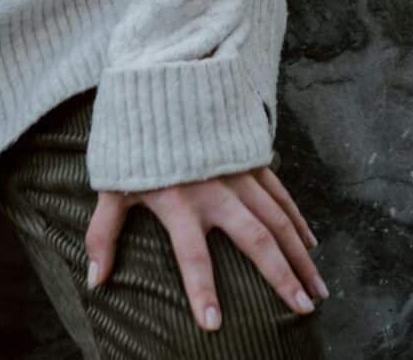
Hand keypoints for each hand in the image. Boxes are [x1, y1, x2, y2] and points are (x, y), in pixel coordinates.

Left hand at [84, 164, 326, 329]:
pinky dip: (298, 220)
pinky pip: (281, 195)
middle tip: (302, 308)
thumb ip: (103, 234)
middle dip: (281, 276)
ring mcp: (239, 174)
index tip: (213, 324)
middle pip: (255, 239)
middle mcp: (216, 190)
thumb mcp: (112, 187)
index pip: (192, 255)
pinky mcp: (252, 159)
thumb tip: (96, 281)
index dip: (201, 290)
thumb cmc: (135, 146)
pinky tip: (311, 245)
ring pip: (278, 220)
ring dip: (300, 255)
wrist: (160, 88)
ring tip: (317, 289)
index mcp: (179, 201)